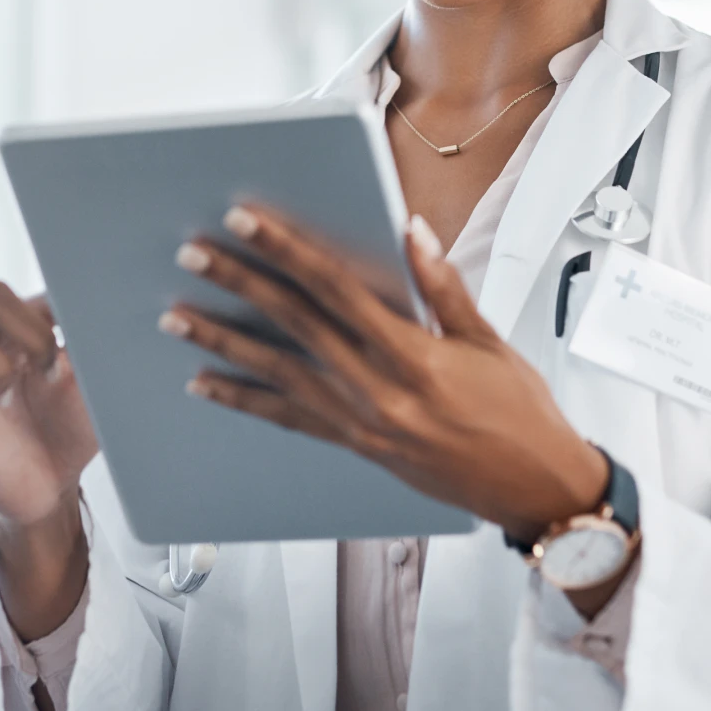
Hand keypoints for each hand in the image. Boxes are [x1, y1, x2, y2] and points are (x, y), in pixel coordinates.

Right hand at [0, 281, 97, 528]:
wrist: (49, 489)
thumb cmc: (70, 432)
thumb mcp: (94, 392)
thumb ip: (89, 354)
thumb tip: (79, 324)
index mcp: (28, 327)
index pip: (38, 289)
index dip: (56, 314)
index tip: (73, 356)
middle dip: (25, 330)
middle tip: (44, 372)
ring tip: (4, 396)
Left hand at [161, 207, 607, 541]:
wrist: (534, 489)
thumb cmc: (521, 414)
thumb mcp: (489, 340)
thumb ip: (443, 286)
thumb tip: (411, 231)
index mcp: (414, 356)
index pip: (335, 289)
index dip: (287, 250)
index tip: (247, 222)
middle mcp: (379, 391)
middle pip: (293, 324)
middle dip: (239, 284)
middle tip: (195, 254)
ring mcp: (361, 424)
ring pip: (276, 373)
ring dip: (221, 341)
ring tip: (176, 317)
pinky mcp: (356, 447)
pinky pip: (287, 420)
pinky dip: (242, 400)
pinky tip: (206, 384)